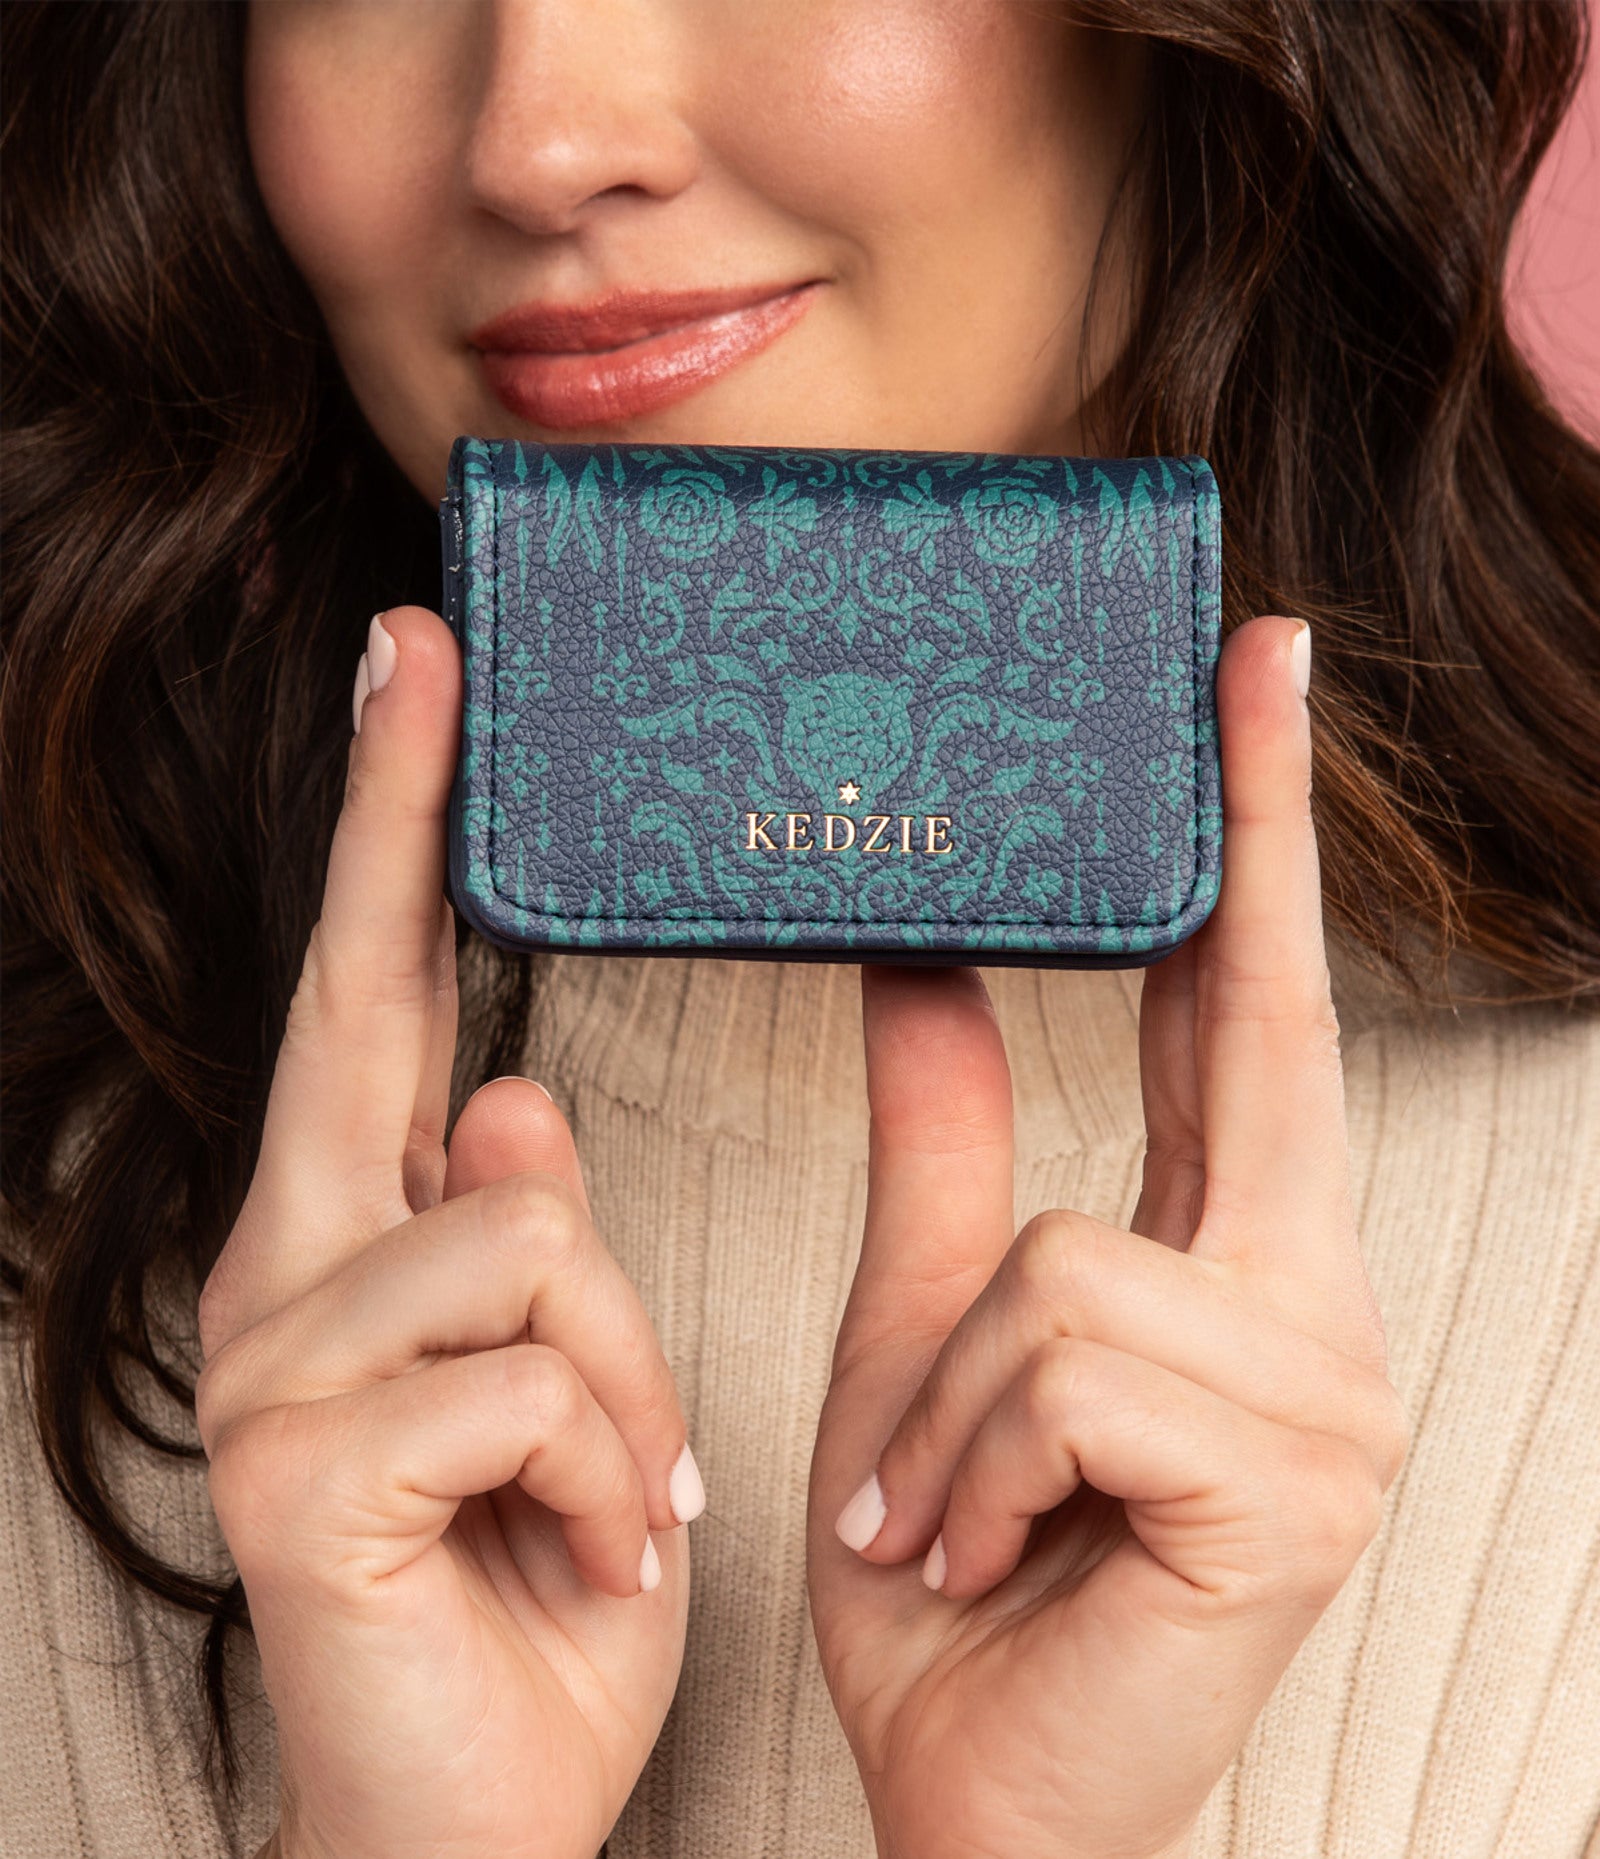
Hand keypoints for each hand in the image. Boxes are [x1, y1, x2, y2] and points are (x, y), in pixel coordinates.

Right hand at [196, 609, 703, 1858]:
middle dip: (398, 816)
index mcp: (360, 1239)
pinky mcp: (306, 1466)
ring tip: (616, 1496)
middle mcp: (288, 1268)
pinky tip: (583, 1549)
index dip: (393, 835)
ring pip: (532, 1229)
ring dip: (625, 1379)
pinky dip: (612, 1468)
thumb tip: (509, 1098)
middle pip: (362, 1003)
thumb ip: (532, 1237)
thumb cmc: (535, 1587)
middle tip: (417, 650)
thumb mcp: (576, 1392)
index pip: (379, 999)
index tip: (410, 679)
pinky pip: (535, 1374)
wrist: (479, 1821)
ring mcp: (277, 1361)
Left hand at [807, 616, 1409, 1858]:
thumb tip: (920, 963)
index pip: (1244, 1012)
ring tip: (937, 1512)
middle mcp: (1315, 1307)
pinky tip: (972, 1550)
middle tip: (1251, 652)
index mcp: (1235, 1259)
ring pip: (1061, 1261)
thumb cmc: (961, 1570)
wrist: (976, 1799)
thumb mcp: (926, 1327)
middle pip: (1247, 1039)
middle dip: (1244, 849)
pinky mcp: (1288, 1484)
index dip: (1256, 838)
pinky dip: (961, 1461)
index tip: (1257, 677)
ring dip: (943, 1399)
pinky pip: (1057, 1366)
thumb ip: (942, 1143)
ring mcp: (1321, 1397)